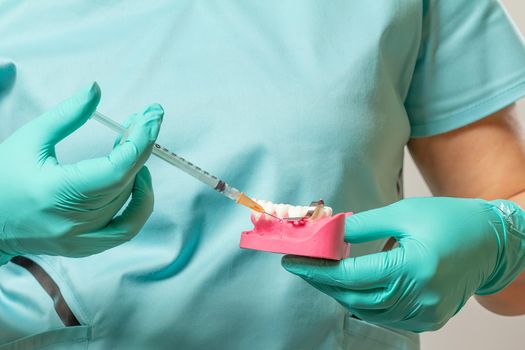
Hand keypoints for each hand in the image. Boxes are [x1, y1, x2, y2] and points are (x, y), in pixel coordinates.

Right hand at [0, 82, 162, 260]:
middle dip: (142, 147)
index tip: (152, 117)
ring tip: (134, 145)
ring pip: (128, 204)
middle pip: (126, 183)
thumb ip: (68, 114)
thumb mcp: (30, 139)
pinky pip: (125, 230)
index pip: (117, 169)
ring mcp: (80, 240)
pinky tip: (138, 182)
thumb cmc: (1, 177)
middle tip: (146, 121)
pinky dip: (139, 206)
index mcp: (57, 192)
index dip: (141, 141)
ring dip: (138, 171)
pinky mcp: (84, 248)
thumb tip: (96, 88)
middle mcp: (73, 221)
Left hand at [282, 197, 524, 331]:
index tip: (292, 261)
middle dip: (323, 282)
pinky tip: (353, 286)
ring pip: (367, 310)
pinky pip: (386, 316)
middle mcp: (419, 296)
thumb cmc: (448, 220)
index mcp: (412, 267)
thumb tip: (330, 232)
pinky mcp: (430, 318)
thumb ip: (363, 226)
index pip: (351, 276)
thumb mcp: (403, 213)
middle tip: (302, 266)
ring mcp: (426, 313)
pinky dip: (364, 302)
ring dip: (341, 293)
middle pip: (354, 297)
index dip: (317, 270)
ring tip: (323, 273)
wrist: (490, 242)